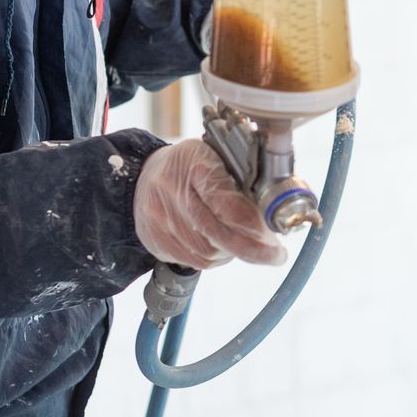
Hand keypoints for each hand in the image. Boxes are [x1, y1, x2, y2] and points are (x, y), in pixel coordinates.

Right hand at [133, 138, 286, 269]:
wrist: (141, 178)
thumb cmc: (188, 166)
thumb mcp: (215, 155)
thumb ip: (240, 177)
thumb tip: (273, 207)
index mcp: (194, 165)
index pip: (227, 202)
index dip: (254, 223)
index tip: (274, 235)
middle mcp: (173, 193)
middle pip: (218, 233)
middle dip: (252, 248)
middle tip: (276, 255)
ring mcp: (161, 220)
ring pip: (208, 252)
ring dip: (234, 252)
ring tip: (247, 245)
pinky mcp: (156, 242)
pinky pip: (194, 261)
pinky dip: (214, 257)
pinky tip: (222, 246)